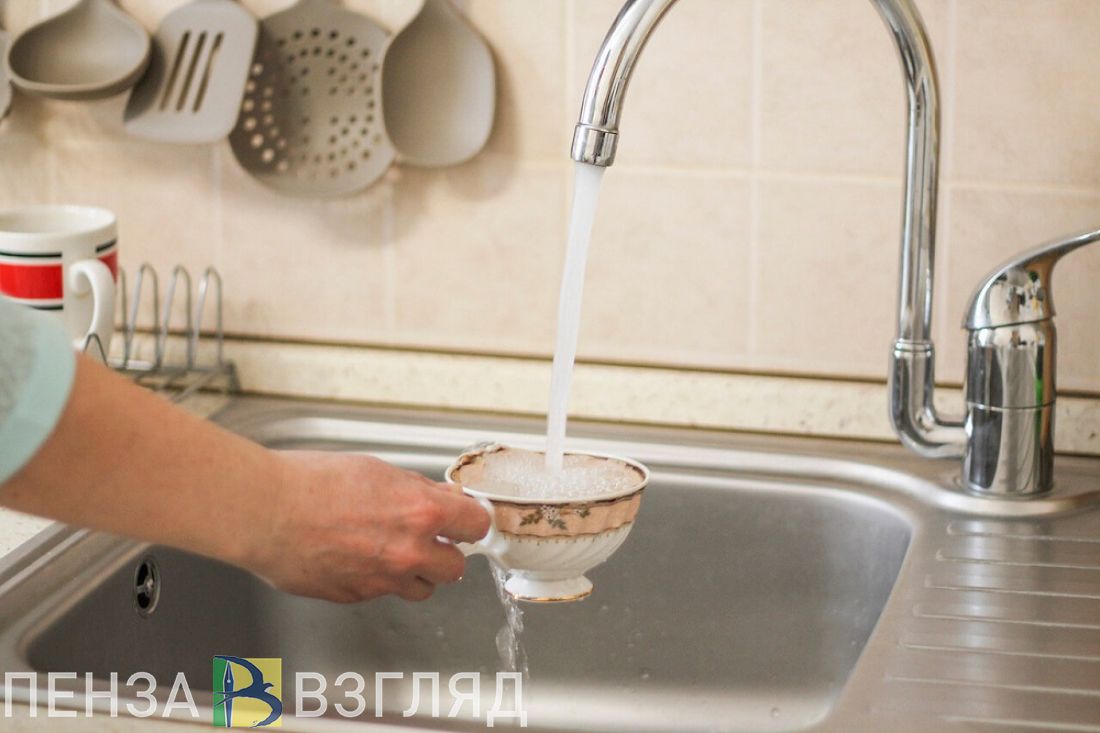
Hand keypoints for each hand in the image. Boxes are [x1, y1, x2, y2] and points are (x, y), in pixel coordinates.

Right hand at [242, 450, 489, 602]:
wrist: (264, 511)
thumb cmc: (310, 482)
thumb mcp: (376, 470)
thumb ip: (416, 489)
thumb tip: (441, 496)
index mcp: (421, 512)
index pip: (476, 525)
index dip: (471, 520)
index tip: (465, 518)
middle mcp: (409, 551)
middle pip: (455, 568)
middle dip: (445, 553)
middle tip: (429, 538)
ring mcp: (383, 580)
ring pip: (423, 589)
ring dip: (416, 573)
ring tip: (390, 550)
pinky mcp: (356, 597)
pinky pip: (383, 593)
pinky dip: (379, 579)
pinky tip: (356, 557)